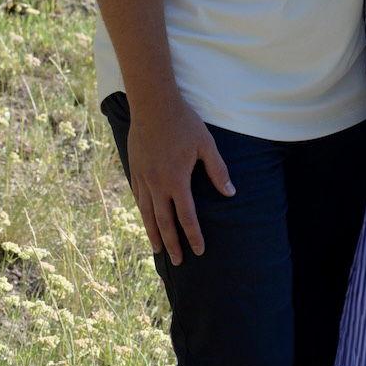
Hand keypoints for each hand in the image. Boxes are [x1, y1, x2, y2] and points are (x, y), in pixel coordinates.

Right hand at [126, 94, 233, 264]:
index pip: (186, 217)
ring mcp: (143, 178)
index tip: (199, 251)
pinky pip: (139, 198)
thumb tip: (230, 193)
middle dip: (172, 243)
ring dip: (153, 233)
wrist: (152, 103)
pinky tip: (146, 219)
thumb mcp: (206, 144)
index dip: (193, 236)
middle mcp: (157, 184)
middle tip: (177, 262)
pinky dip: (143, 213)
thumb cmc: (183, 122)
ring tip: (158, 248)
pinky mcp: (134, 169)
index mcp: (177, 180)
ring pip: (147, 213)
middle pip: (164, 222)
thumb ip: (217, 171)